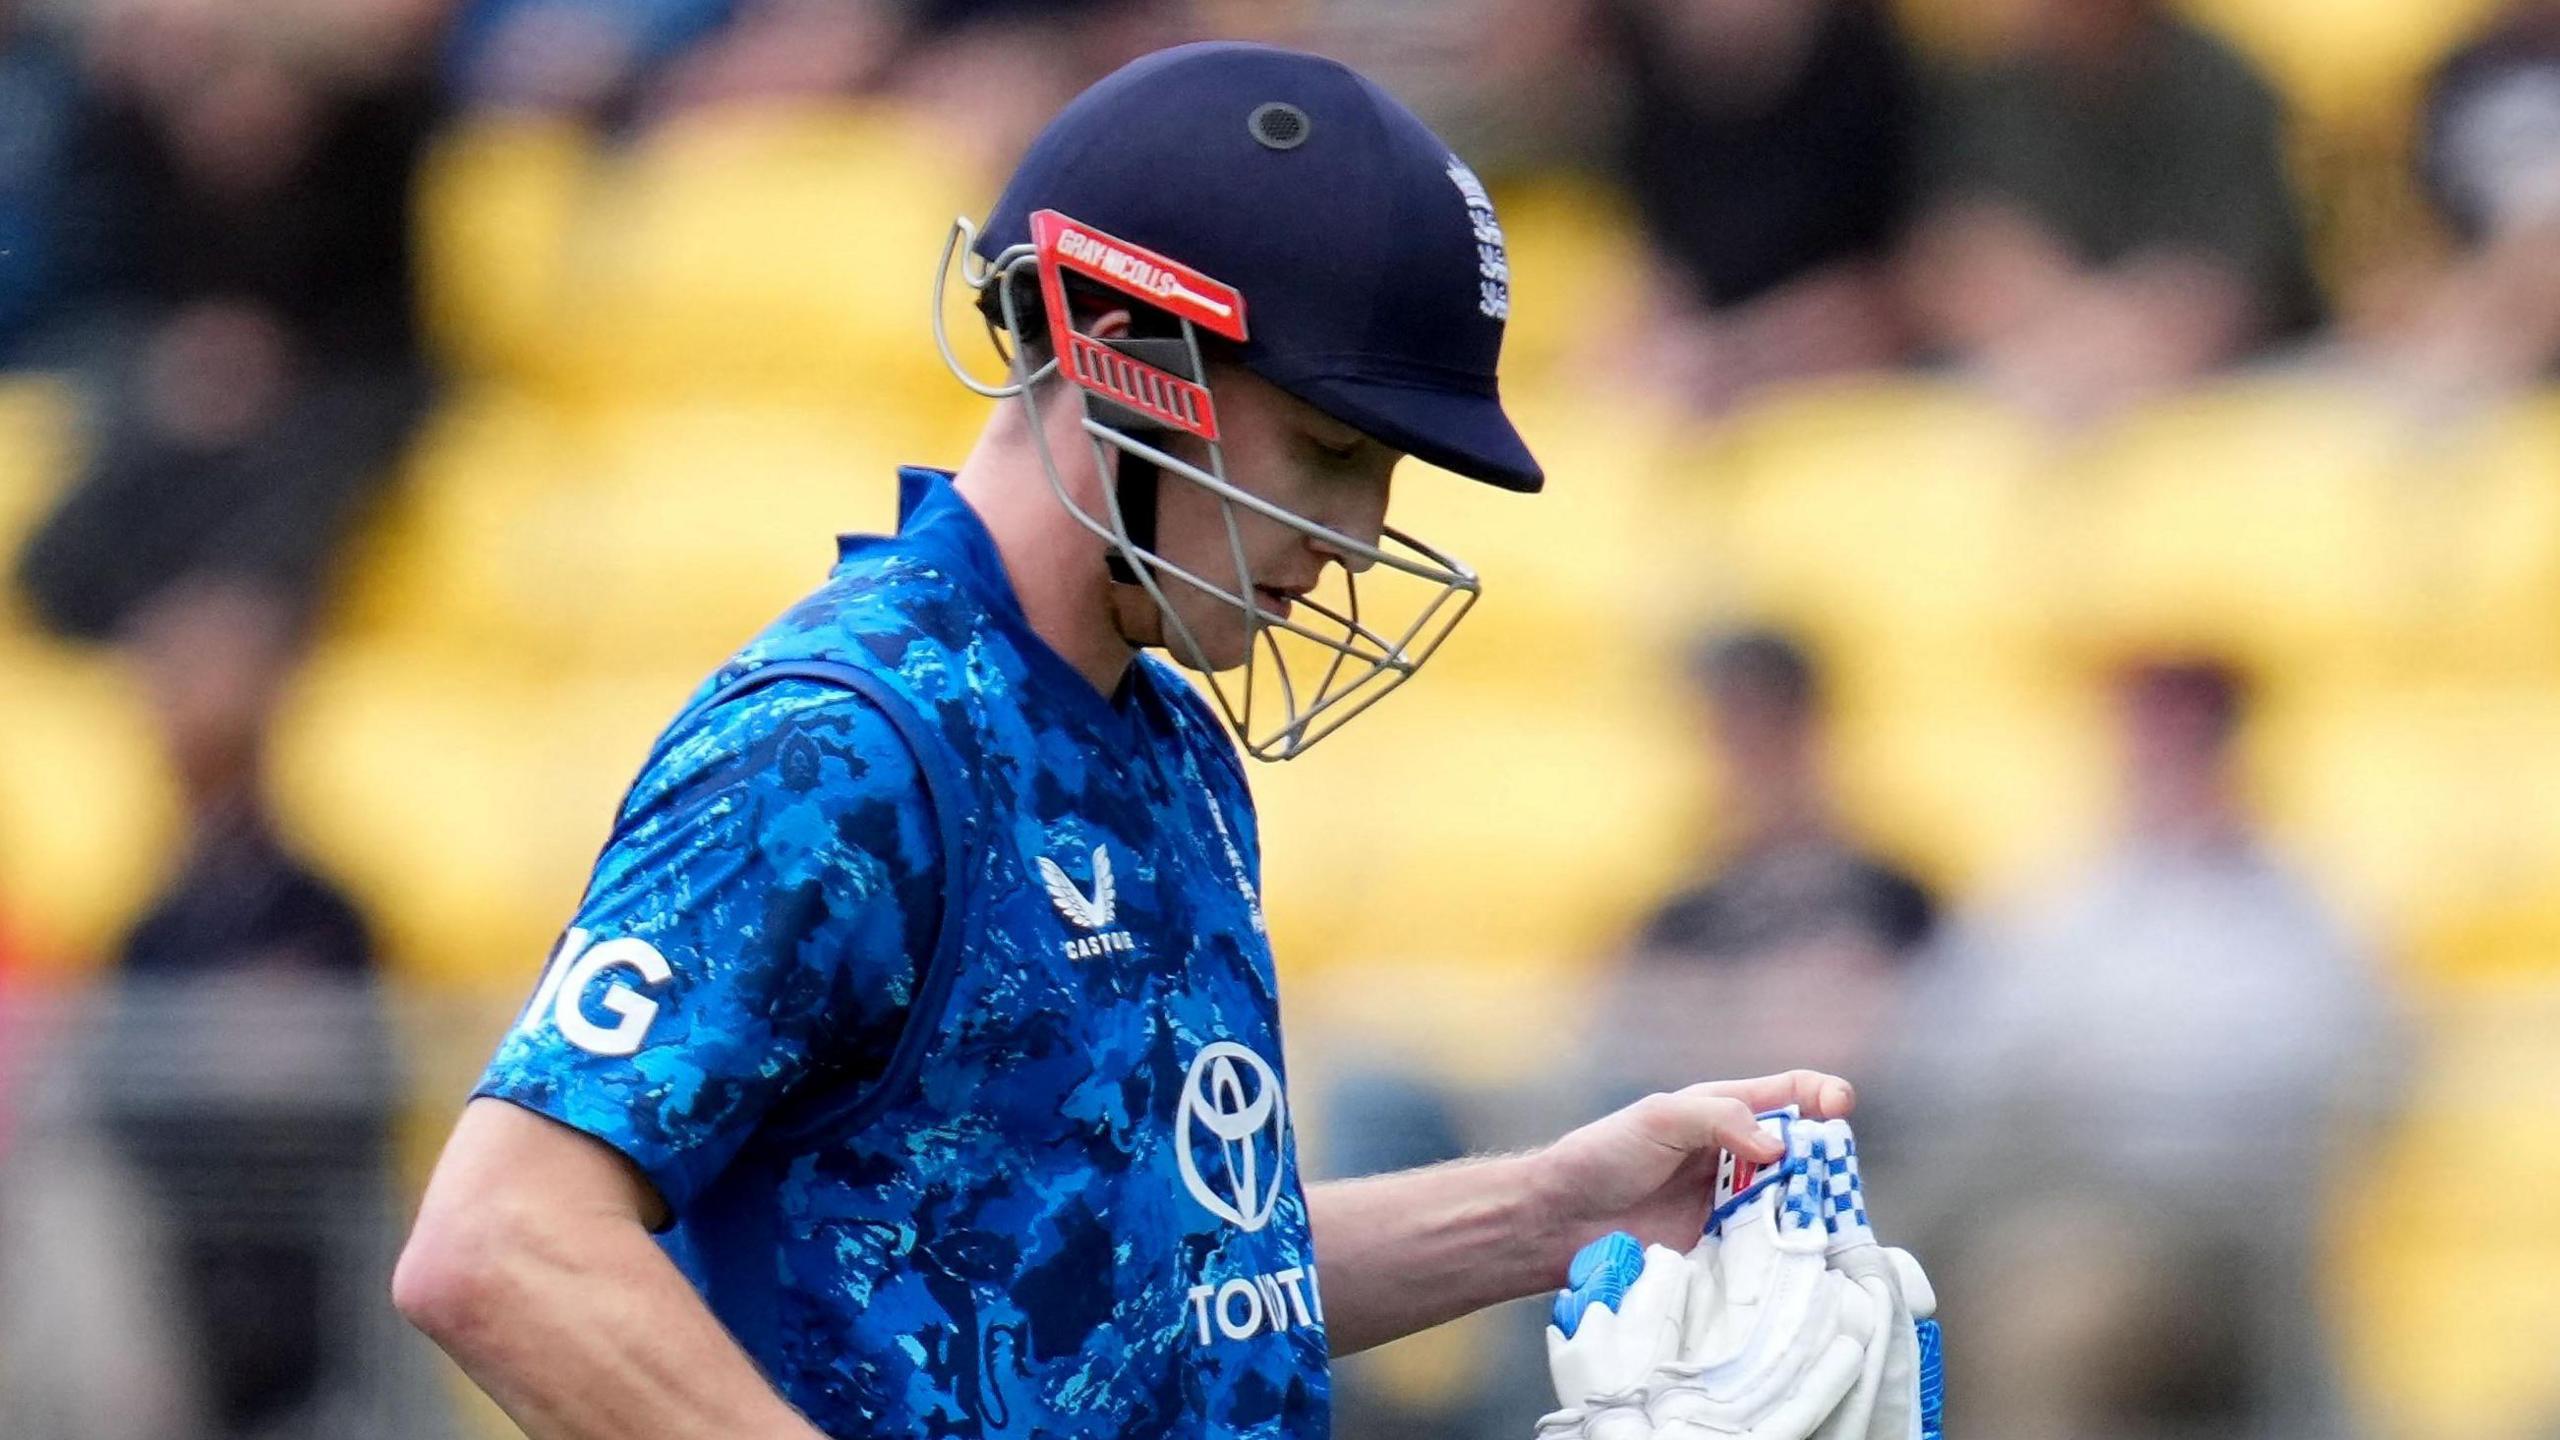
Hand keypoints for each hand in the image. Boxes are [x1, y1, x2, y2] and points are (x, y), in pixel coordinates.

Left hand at [1530, 1072, 1857, 1275]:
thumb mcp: (1661, 1118)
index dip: (1822, 1095)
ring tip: (1816, 1217)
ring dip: (1814, 1208)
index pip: (1789, 1094)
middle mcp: (1738, 1158)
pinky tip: (1801, 1253)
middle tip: (1823, 1177)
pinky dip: (1792, 1248)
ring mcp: (1736, 1204)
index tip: (1840, 1107)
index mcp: (1724, 1112)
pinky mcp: (1728, 1247)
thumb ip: (1721, 1119)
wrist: (1562, 1221)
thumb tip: (1779, 1149)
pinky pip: (1773, 1246)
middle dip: (1827, 1162)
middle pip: (1805, 1154)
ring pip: (1798, 1202)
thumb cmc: (1605, 1156)